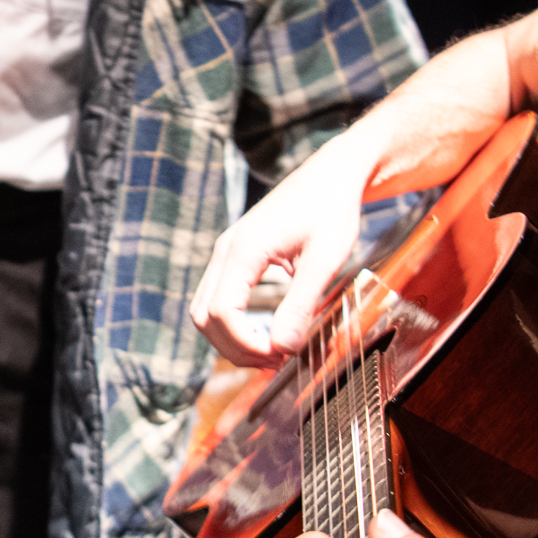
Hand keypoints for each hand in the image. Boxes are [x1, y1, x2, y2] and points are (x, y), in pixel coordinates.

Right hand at [188, 139, 370, 365]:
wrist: (332, 174)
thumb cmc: (332, 209)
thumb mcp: (324, 261)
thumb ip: (301, 305)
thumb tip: (283, 348)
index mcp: (244, 250)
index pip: (223, 313)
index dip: (247, 344)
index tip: (281, 355)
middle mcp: (226, 250)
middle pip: (205, 317)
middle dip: (236, 348)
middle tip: (277, 362)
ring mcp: (226, 252)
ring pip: (205, 311)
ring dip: (232, 339)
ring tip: (271, 353)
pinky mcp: (234, 255)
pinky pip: (217, 298)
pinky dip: (234, 323)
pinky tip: (265, 333)